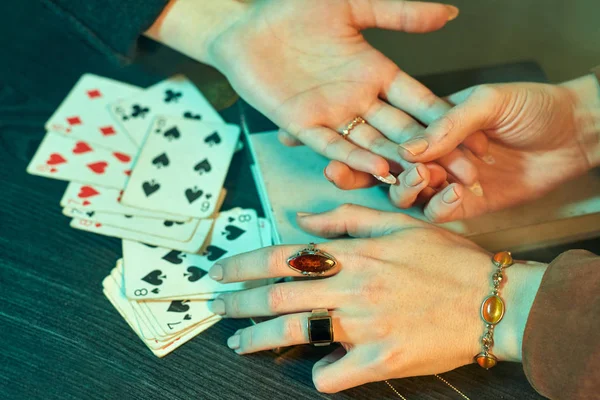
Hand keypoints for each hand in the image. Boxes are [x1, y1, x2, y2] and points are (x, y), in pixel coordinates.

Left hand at [207, 0, 485, 180]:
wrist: (245, 26)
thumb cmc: (292, 9)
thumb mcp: (353, 4)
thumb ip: (399, 13)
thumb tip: (450, 13)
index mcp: (377, 73)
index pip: (421, 101)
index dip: (449, 120)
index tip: (481, 140)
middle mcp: (360, 100)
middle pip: (405, 130)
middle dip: (436, 153)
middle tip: (468, 175)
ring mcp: (333, 115)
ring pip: (374, 143)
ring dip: (400, 163)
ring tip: (430, 180)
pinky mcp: (303, 125)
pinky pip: (334, 144)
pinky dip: (356, 157)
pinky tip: (380, 170)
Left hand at [207, 205, 545, 392]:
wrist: (492, 299)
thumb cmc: (447, 258)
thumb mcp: (399, 223)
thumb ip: (347, 217)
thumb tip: (303, 218)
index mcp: (354, 253)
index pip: (282, 256)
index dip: (244, 263)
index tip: (221, 271)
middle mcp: (352, 287)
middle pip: (278, 295)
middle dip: (239, 302)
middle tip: (216, 307)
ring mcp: (365, 325)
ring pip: (295, 332)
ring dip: (259, 339)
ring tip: (239, 343)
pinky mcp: (382, 359)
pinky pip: (335, 375)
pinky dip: (319, 376)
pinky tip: (316, 373)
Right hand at [329, 75, 599, 220]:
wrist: (575, 136)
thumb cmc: (533, 107)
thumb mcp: (488, 100)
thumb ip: (447, 122)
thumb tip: (408, 148)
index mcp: (426, 125)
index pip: (375, 131)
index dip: (342, 134)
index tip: (301, 134)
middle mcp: (428, 155)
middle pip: (378, 167)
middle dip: (355, 170)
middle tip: (336, 169)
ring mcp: (442, 182)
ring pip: (403, 193)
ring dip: (403, 187)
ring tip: (418, 177)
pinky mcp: (462, 206)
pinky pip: (437, 212)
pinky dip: (441, 205)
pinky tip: (455, 193)